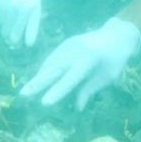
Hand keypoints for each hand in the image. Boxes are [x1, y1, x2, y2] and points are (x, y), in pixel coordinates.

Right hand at [0, 0, 41, 47]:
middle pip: (23, 10)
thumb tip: (22, 33)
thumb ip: (27, 10)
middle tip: (12, 42)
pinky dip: (0, 14)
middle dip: (17, 27)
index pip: (35, 12)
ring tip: (4, 34)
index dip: (32, 29)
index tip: (28, 44)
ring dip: (7, 23)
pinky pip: (1, 2)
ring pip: (12, 7)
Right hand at [20, 17, 140, 110]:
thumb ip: (90, 89)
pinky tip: (37, 79)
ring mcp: (68, 45)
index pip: (70, 78)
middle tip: (23, 94)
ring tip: (26, 91)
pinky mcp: (65, 43)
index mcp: (89, 59)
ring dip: (38, 77)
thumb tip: (77, 107)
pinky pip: (52, 58)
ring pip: (49, 63)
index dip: (57, 91)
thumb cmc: (115, 59)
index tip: (44, 103)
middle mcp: (75, 50)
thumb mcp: (107, 76)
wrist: (117, 34)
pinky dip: (44, 69)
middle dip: (38, 82)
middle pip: (54, 69)